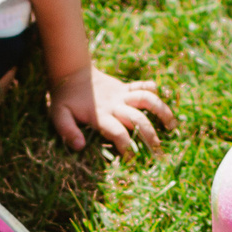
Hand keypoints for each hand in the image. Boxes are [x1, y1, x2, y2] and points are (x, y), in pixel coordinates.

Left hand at [47, 65, 171, 157]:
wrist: (70, 72)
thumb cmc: (64, 99)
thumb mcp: (58, 115)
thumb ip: (67, 131)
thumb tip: (79, 147)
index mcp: (100, 115)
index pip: (118, 132)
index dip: (127, 147)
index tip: (132, 160)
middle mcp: (115, 104)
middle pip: (138, 119)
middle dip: (150, 136)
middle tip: (159, 152)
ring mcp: (122, 94)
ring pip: (146, 99)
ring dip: (161, 111)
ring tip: (172, 125)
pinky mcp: (125, 87)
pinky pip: (142, 85)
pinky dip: (153, 89)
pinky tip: (163, 99)